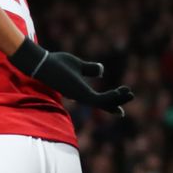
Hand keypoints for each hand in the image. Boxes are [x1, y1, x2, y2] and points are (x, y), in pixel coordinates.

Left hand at [8, 38, 133, 114]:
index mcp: (78, 90)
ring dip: (117, 98)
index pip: (96, 98)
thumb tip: (102, 69)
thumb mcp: (77, 64)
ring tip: (130, 93)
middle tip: (127, 102)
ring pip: (103, 102)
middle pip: (101, 103)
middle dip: (114, 103)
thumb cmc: (55, 63)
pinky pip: (101, 99)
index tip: (119, 109)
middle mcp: (80, 95)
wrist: (42, 64)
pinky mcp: (81, 95)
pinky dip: (112, 97)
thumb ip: (89, 69)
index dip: (108, 102)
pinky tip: (121, 91)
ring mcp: (81, 96)